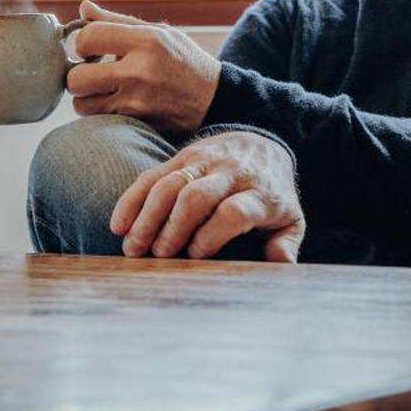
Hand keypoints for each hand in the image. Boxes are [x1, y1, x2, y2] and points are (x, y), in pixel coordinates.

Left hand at [63, 0, 220, 134]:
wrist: (215, 100)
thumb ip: (117, 22)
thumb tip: (83, 8)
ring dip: (88, 98)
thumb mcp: (158, 33)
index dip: (83, 43)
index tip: (93, 48)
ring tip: (105, 91)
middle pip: (77, 78)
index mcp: (145, 42)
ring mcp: (138, 103)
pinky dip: (102, 115)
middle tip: (93, 73)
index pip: (87, 37)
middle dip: (79, 75)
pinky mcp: (139, 126)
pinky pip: (100, 122)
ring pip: (82, 105)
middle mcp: (140, 72)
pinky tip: (117, 104)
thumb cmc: (183, 61)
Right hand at [111, 131, 304, 262]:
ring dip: (147, 217)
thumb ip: (286, 245)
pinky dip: (132, 200)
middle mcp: (230, 174)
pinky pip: (152, 175)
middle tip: (158, 256)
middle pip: (195, 197)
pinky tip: (119, 225)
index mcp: (259, 194)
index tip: (196, 256)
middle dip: (173, 228)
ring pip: (169, 184)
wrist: (261, 144)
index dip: (211, 236)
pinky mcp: (181, 157)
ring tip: (132, 248)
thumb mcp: (291, 219)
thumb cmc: (273, 193)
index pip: (232, 212)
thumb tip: (280, 266)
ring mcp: (203, 162)